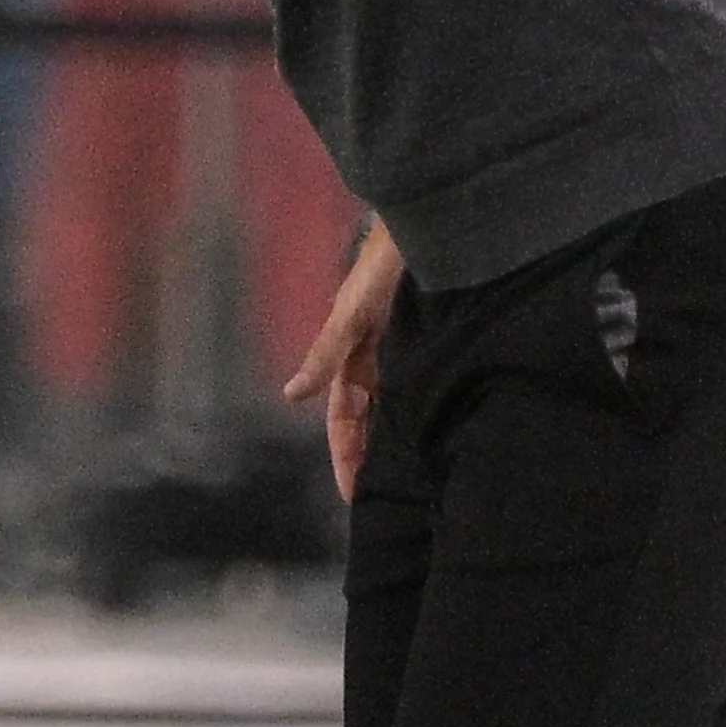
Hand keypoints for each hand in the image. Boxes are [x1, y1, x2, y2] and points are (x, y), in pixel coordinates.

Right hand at [283, 220, 402, 502]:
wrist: (426, 227)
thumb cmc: (382, 266)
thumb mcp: (351, 314)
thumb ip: (325, 354)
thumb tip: (290, 394)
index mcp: (351, 356)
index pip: (344, 419)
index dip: (346, 456)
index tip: (352, 495)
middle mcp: (373, 358)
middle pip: (367, 419)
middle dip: (367, 456)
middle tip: (380, 499)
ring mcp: (398, 350)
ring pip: (391, 407)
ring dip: (391, 438)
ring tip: (407, 477)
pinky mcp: (424, 342)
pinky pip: (415, 388)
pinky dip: (416, 412)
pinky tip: (434, 431)